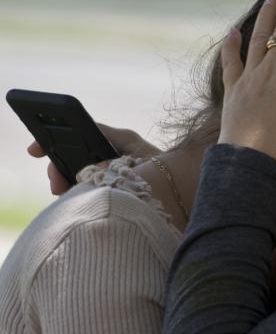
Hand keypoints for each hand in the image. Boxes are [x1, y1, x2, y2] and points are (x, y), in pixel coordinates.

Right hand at [27, 124, 158, 195]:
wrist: (183, 194)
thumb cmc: (165, 172)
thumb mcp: (140, 162)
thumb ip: (113, 164)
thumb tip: (90, 172)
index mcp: (119, 139)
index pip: (81, 130)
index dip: (54, 136)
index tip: (34, 149)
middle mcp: (111, 151)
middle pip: (72, 154)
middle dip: (58, 168)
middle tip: (56, 186)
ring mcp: (109, 169)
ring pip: (76, 173)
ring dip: (67, 184)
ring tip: (65, 197)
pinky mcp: (110, 186)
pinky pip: (87, 187)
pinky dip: (79, 194)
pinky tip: (76, 203)